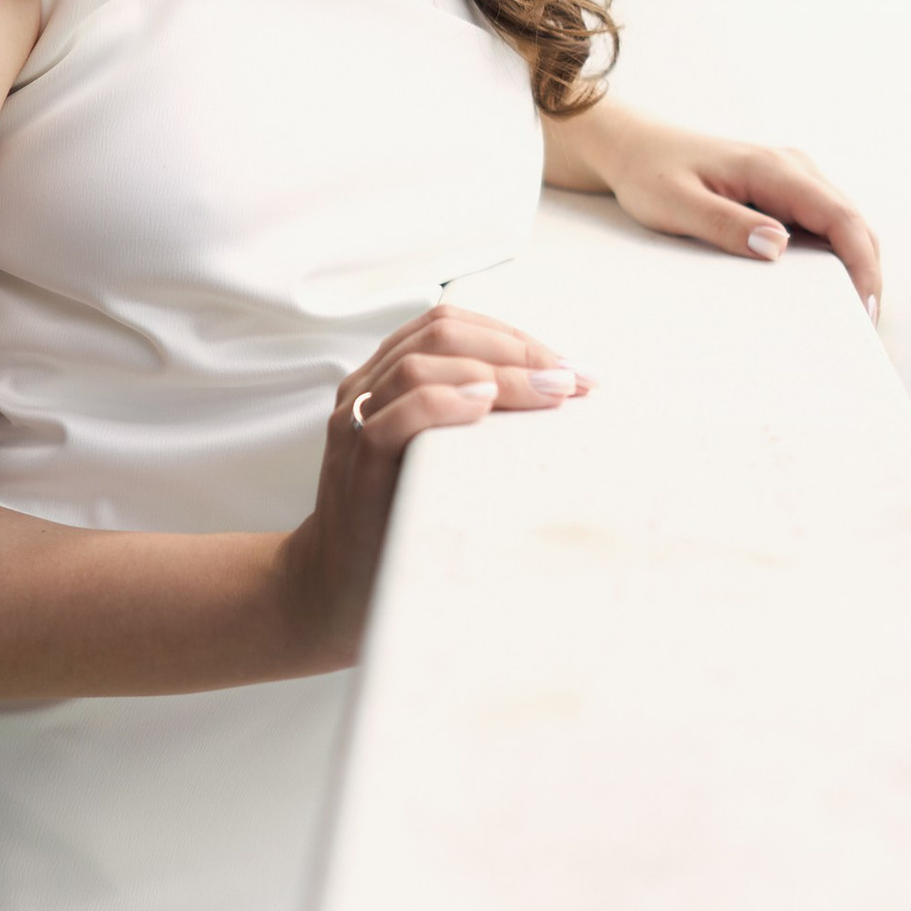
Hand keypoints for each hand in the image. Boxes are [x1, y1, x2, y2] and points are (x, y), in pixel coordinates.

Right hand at [270, 303, 591, 668]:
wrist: (338, 584)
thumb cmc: (401, 517)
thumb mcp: (437, 455)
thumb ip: (471, 421)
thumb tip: (556, 401)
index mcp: (386, 377)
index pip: (450, 325)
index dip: (514, 336)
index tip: (572, 366)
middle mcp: (366, 390)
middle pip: (440, 334)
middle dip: (515, 349)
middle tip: (571, 379)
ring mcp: (356, 425)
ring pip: (419, 366)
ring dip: (496, 372)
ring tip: (547, 392)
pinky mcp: (357, 468)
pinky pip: (394, 419)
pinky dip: (443, 403)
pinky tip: (485, 406)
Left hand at [555, 100, 882, 311]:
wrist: (634, 147)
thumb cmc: (649, 174)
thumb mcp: (676, 204)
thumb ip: (725, 224)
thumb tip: (777, 245)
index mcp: (774, 168)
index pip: (841, 218)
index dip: (862, 264)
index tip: (865, 308)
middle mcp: (794, 168)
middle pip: (854, 224)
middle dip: (866, 274)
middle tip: (862, 329)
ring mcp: (794, 177)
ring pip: (844, 225)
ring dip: (853, 266)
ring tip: (847, 316)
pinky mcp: (785, 191)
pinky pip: (824, 225)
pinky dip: (834, 257)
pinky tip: (824, 290)